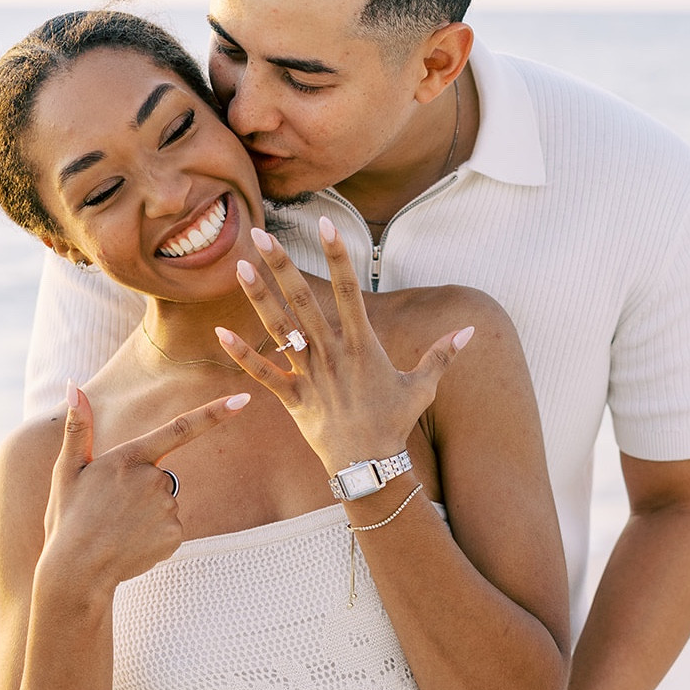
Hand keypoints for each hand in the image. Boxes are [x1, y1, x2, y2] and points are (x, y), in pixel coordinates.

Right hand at [40, 382, 249, 592]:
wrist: (76, 571)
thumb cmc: (68, 518)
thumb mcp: (67, 470)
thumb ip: (78, 427)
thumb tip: (72, 385)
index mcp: (130, 458)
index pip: (180, 428)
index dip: (215, 413)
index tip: (244, 399)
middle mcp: (154, 480)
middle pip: (161, 477)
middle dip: (142, 490)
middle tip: (111, 509)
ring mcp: (167, 509)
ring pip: (166, 503)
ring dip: (146, 514)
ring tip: (118, 528)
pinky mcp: (174, 534)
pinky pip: (170, 528)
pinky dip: (153, 536)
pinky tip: (131, 543)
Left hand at [215, 218, 472, 472]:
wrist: (369, 465)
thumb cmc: (395, 424)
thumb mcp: (422, 387)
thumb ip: (442, 354)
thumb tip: (469, 330)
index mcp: (362, 344)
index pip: (349, 289)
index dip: (338, 255)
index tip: (326, 223)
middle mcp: (332, 354)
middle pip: (303, 301)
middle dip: (282, 266)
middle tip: (261, 235)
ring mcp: (309, 375)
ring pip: (279, 329)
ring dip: (258, 298)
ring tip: (239, 267)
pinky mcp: (292, 398)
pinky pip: (263, 374)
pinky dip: (242, 354)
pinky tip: (220, 332)